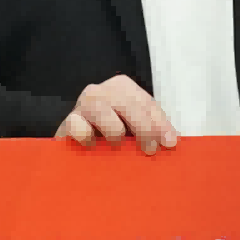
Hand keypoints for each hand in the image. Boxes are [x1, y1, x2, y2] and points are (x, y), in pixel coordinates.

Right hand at [56, 75, 179, 151]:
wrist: (76, 144)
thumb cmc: (111, 137)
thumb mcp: (135, 130)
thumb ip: (153, 131)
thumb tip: (171, 142)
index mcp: (121, 88)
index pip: (145, 102)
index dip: (159, 122)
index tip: (170, 143)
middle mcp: (101, 91)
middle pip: (127, 104)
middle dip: (143, 127)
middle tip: (150, 150)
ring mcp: (82, 105)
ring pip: (101, 110)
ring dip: (114, 130)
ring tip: (117, 145)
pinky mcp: (68, 122)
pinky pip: (77, 126)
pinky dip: (87, 137)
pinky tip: (93, 146)